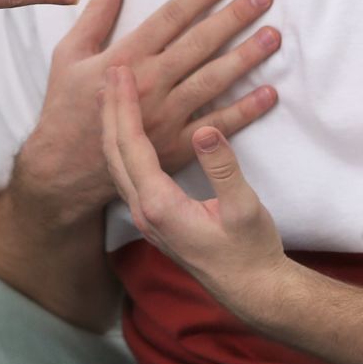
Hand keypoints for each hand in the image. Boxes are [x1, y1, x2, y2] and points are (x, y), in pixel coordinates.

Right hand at [18, 0, 280, 218]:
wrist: (65, 168)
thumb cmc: (66, 106)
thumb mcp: (70, 53)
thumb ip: (96, 13)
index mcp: (125, 58)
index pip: (171, 16)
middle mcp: (149, 84)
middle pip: (199, 43)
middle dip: (233, 17)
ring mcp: (166, 116)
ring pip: (213, 80)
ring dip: (246, 57)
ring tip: (273, 36)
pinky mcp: (176, 146)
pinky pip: (217, 125)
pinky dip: (245, 110)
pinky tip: (270, 92)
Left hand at [102, 64, 289, 309]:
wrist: (252, 291)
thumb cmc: (251, 252)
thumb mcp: (244, 208)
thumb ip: (223, 169)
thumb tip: (204, 130)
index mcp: (159, 205)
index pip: (132, 145)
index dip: (124, 105)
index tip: (121, 72)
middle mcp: (143, 211)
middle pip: (114, 151)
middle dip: (110, 109)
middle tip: (111, 72)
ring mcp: (146, 218)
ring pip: (118, 164)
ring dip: (113, 127)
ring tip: (112, 95)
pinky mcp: (154, 219)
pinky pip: (128, 174)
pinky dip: (124, 145)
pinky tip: (129, 132)